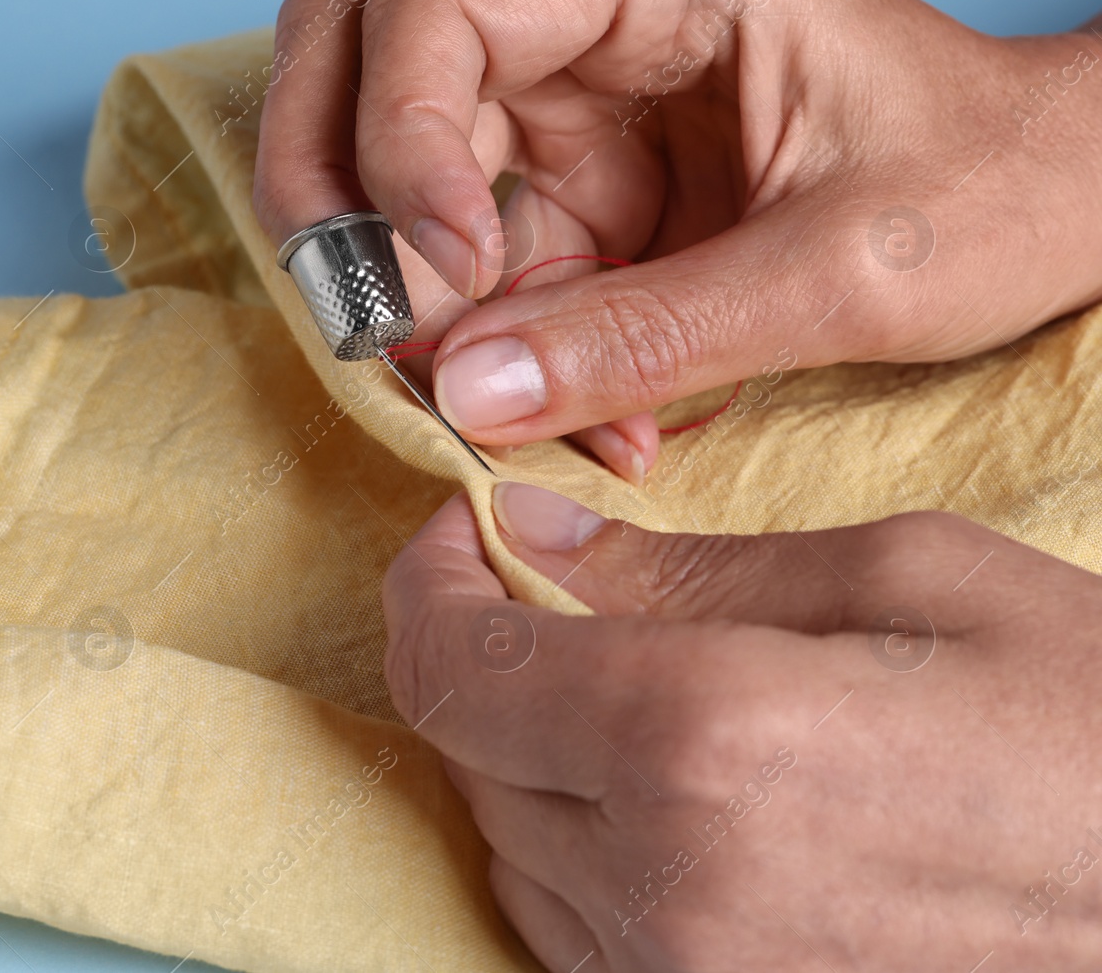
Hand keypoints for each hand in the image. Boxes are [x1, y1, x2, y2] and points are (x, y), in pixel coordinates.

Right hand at [254, 0, 1101, 482]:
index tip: (447, 271)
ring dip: (407, 294)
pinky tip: (582, 415)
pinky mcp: (575, 199)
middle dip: (330, 187)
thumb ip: (651, 336)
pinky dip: (490, 352)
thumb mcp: (840, 272)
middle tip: (365, 312)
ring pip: (388, 167)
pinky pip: (471, 270)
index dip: (400, 137)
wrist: (1056, 215)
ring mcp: (568, 112)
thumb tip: (464, 396)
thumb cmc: (990, 192)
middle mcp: (588, 24)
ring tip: (485, 387)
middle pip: (356, 50)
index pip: (440, 6)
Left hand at [382, 483, 1101, 969]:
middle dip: (482, 651)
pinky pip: (574, 931)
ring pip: (506, 848)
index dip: (428, 582)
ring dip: (524, 752)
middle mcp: (667, 885)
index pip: (451, 664)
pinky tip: (654, 793)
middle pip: (464, 752)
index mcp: (705, 741)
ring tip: (614, 686)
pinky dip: (575, 846)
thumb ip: (685, 568)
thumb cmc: (1095, 726)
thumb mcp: (910, 579)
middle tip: (543, 587)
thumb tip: (533, 536)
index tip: (462, 533)